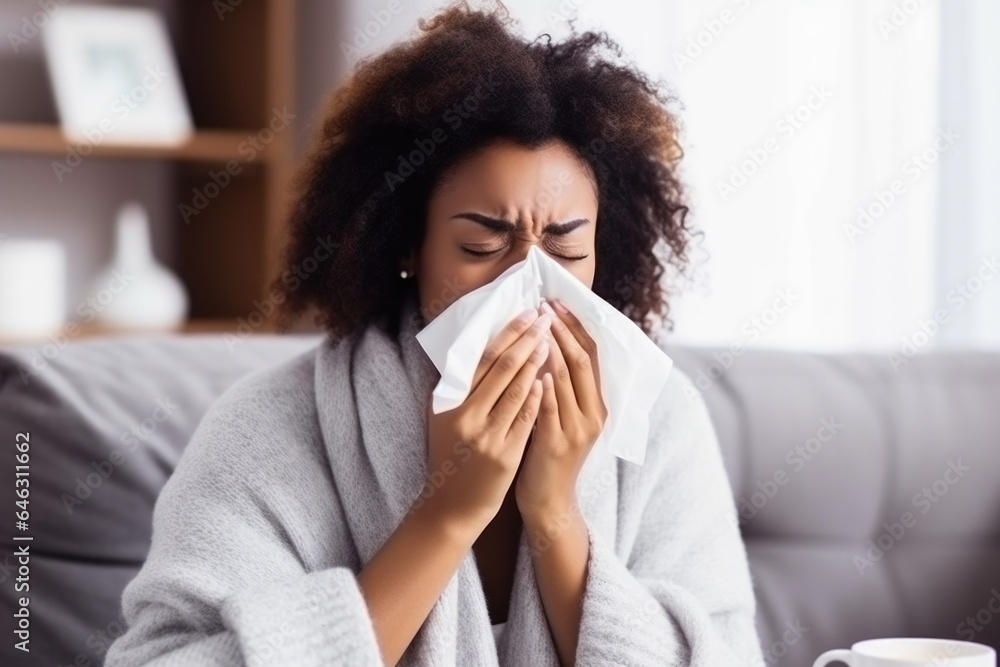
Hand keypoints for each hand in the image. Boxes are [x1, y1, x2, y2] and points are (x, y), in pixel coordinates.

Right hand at [420, 308, 552, 534]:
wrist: (451, 505)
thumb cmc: (451, 456)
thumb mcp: (444, 418)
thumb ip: (459, 388)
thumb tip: (483, 349)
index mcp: (450, 402)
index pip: (484, 358)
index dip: (508, 333)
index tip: (527, 314)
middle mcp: (466, 416)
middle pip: (501, 368)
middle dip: (526, 338)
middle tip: (545, 317)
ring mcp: (486, 436)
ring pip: (516, 390)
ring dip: (535, 361)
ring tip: (550, 339)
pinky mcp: (504, 455)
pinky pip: (525, 419)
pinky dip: (537, 396)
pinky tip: (548, 378)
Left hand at [515, 298, 607, 524]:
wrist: (548, 500)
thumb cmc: (547, 454)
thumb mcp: (561, 416)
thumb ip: (560, 387)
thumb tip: (545, 345)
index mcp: (597, 405)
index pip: (591, 355)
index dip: (576, 327)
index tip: (557, 303)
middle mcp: (593, 414)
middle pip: (582, 361)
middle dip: (563, 330)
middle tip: (546, 306)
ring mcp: (577, 429)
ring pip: (567, 380)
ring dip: (551, 348)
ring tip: (538, 324)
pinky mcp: (557, 443)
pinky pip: (551, 408)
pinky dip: (544, 386)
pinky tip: (535, 368)